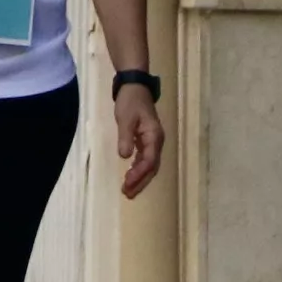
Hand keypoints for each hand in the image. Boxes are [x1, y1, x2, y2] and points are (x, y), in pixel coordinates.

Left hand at [115, 84, 164, 198]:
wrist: (135, 87)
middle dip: (141, 181)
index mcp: (154, 136)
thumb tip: (125, 156)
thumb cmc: (130, 102)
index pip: (149, 161)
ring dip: (140, 178)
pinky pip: (145, 159)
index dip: (139, 174)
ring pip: (149, 165)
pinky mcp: (147, 139)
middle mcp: (157, 141)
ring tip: (128, 190)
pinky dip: (138, 169)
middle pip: (151, 167)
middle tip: (128, 194)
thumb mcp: (125, 118)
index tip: (127, 183)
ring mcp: (153, 141)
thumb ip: (125, 137)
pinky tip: (130, 176)